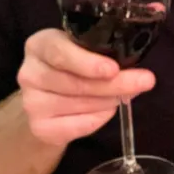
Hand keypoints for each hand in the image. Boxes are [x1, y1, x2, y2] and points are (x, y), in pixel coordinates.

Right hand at [16, 28, 154, 146]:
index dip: (87, 62)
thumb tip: (137, 69)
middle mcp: (29, 73)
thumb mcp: (81, 50)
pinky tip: (107, 110)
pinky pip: (77, 126)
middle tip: (145, 81)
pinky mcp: (39, 128)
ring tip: (123, 95)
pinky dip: (98, 119)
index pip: (60, 52)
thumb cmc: (72, 68)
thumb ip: (100, 53)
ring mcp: (31, 102)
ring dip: (109, 101)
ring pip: (80, 104)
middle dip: (115, 84)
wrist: (47, 100)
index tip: (114, 69)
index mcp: (39, 45)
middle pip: (75, 82)